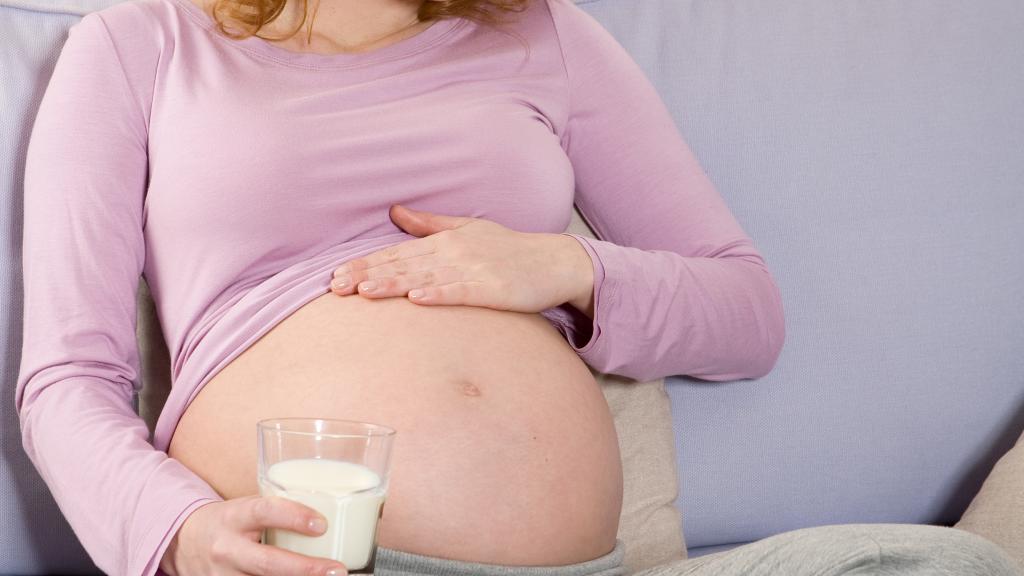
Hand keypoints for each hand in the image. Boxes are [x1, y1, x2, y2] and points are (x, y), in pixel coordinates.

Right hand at [160, 495, 347, 575]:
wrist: (181, 542)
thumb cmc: (227, 522)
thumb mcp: (245, 508)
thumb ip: (277, 514)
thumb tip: (329, 516)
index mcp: (234, 517)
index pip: (264, 512)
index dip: (294, 517)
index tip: (322, 524)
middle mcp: (227, 548)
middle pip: (267, 562)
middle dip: (305, 568)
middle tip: (337, 570)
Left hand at [330, 204, 593, 313]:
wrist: (555, 261)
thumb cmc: (510, 249)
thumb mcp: (468, 230)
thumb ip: (429, 224)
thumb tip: (395, 211)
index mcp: (445, 242)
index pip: (397, 253)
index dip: (365, 263)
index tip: (336, 274)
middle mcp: (454, 253)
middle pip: (403, 266)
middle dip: (368, 276)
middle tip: (335, 287)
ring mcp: (474, 270)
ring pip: (425, 278)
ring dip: (394, 284)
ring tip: (364, 292)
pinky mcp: (493, 289)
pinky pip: (462, 293)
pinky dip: (439, 295)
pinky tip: (418, 300)